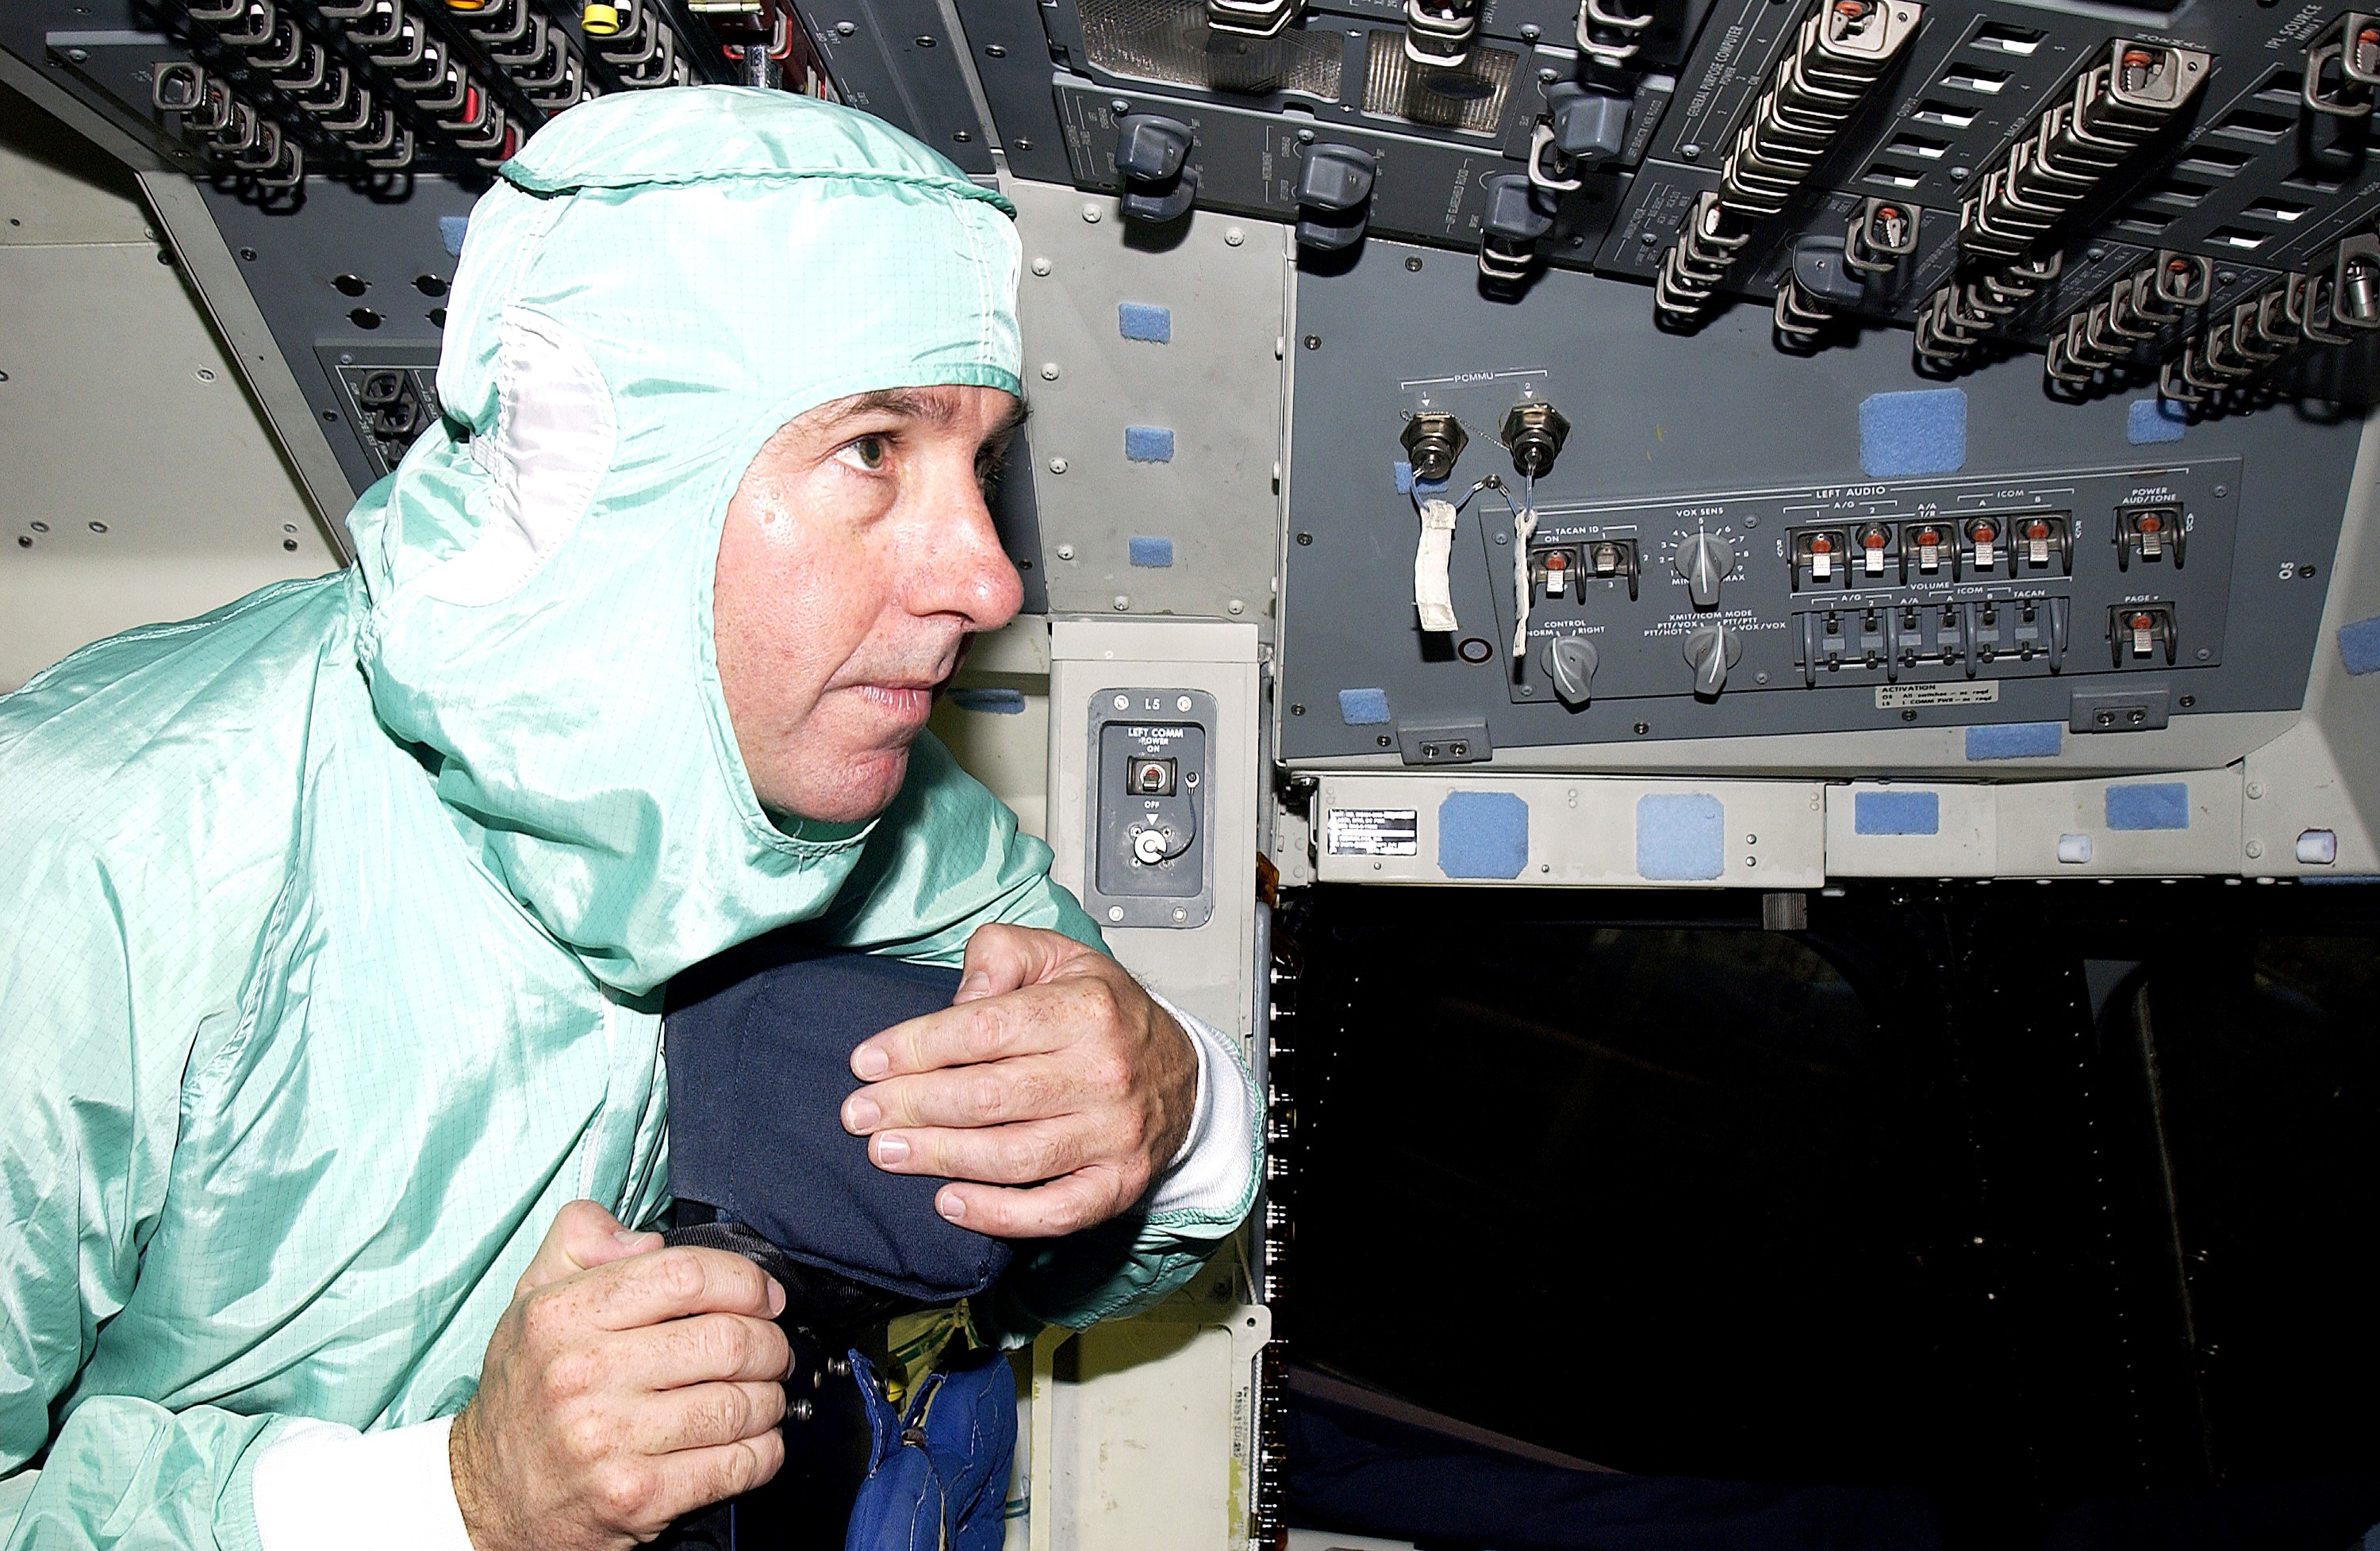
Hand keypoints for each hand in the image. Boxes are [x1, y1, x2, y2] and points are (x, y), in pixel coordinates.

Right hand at [448, 1201, 793, 1550]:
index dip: (743, 1280)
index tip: (763, 1295)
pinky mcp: (636, 1499)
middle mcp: (582, 1376)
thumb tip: (647, 1237)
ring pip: (738, 1405)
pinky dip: (763, 1452)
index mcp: (562, 1317)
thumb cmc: (525, 1391)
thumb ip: (580, 1239)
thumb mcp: (532, 1297)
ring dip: (771, 1399)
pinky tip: (755, 1441)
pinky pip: (734, 1466)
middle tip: (772, 1349)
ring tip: (764, 1395)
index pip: (683, 1275)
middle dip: (769, 1343)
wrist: (487, 1495)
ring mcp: (609, 1442)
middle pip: (725, 1341)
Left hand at [839, 924, 1198, 1237]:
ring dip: (938, 1158)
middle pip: (988, 1097)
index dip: (916, 1047)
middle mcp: (1103, 1073)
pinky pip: (1053, 1211)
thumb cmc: (1105, 1013)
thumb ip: (1001, 957)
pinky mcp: (1118, 1184)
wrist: (1182, 1074)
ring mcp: (1113, 1134)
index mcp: (1085, 1009)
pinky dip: (997, 1215)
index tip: (867, 1062)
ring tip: (885, 1152)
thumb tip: (957, 999)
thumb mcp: (1059, 957)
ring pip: (1011, 1156)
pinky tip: (948, 1203)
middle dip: (912, 1106)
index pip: (984, 1028)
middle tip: (858, 1115)